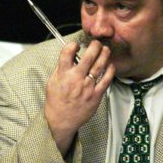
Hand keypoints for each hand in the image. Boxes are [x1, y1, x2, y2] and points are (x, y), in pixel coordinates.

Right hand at [44, 40, 114, 154]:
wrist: (62, 120)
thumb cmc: (56, 101)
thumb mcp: (52, 82)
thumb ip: (61, 68)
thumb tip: (70, 56)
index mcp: (63, 74)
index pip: (67, 53)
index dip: (72, 45)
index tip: (76, 45)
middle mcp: (76, 79)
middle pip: (88, 57)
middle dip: (94, 46)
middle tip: (96, 43)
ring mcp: (87, 87)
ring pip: (100, 66)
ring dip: (104, 54)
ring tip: (105, 49)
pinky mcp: (96, 95)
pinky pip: (107, 79)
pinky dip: (110, 70)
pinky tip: (110, 65)